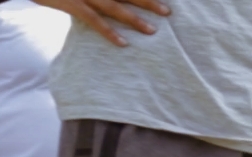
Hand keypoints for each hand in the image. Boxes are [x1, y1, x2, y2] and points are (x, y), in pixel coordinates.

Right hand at [37, 0, 168, 45]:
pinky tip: (123, 44)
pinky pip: (92, 19)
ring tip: (153, 31)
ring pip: (113, 5)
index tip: (164, 0)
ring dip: (133, 18)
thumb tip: (119, 3)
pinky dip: (108, 31)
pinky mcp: (71, 3)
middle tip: (168, 12)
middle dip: (147, 1)